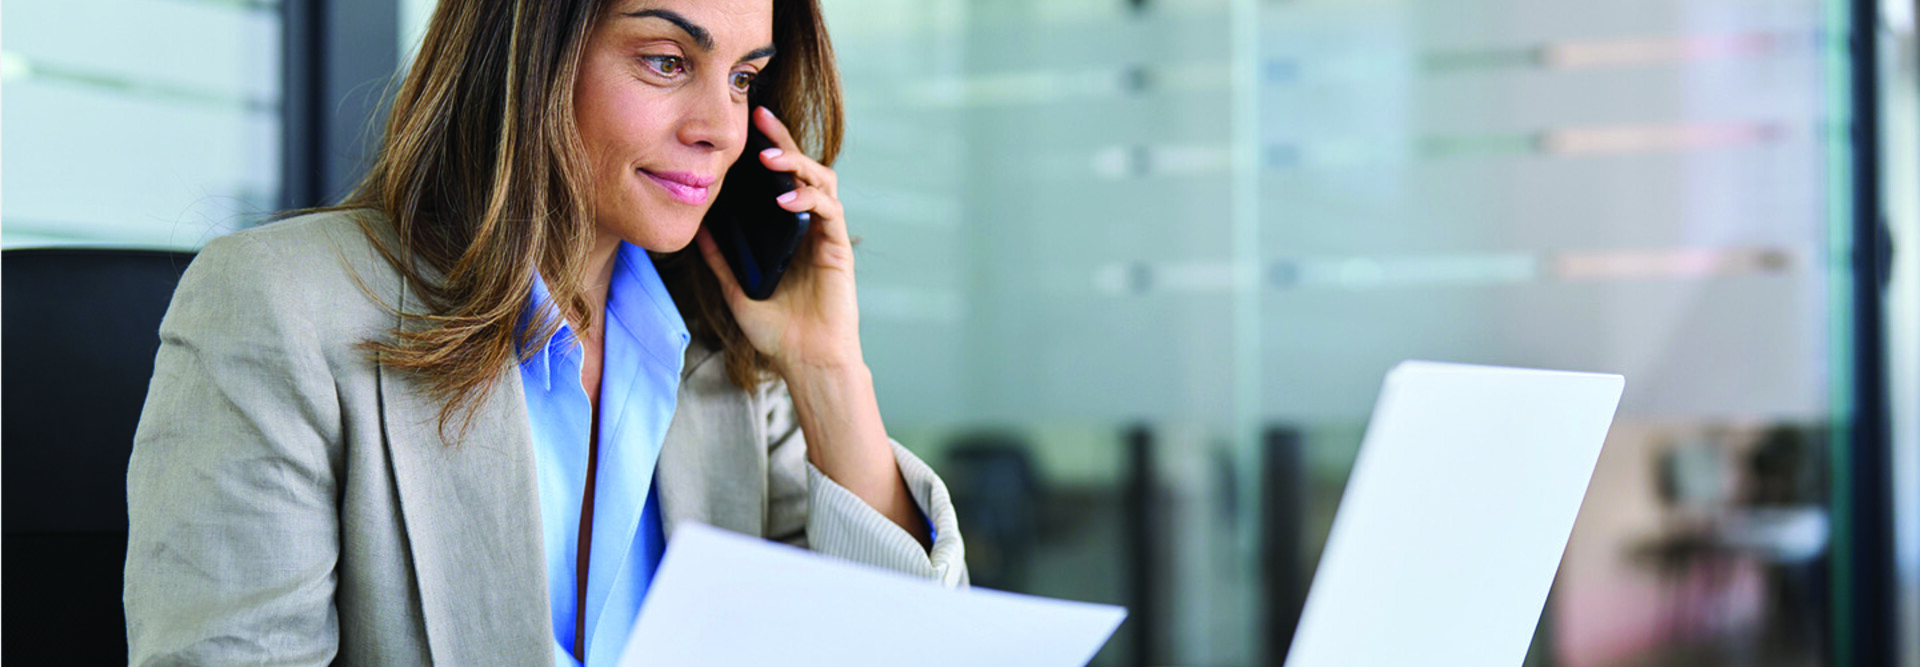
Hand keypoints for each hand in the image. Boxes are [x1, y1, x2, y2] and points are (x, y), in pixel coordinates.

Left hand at [695, 106, 860, 374]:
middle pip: (804, 169)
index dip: (769, 148)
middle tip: (761, 119)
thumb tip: (699, 229)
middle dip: (784, 141)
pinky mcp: (838, 248)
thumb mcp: (737, 290)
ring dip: (797, 164)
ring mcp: (826, 234)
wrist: (806, 361)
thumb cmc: (778, 332)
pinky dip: (808, 198)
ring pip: (822, 181)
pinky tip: (785, 199)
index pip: (781, 179)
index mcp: (788, 231)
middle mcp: (810, 226)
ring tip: (768, 159)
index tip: (748, 123)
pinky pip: (829, 210)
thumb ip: (721, 260)